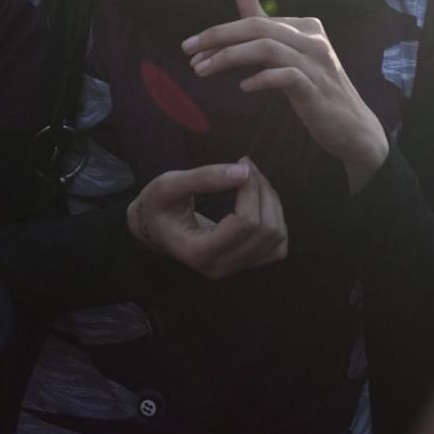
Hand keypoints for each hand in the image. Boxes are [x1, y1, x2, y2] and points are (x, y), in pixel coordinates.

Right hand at [125, 159, 288, 280]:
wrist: (155, 229)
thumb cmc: (158, 205)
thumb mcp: (169, 184)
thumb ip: (204, 177)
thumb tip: (244, 171)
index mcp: (198, 251)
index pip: (245, 223)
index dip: (251, 190)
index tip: (241, 164)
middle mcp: (219, 267)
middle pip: (266, 231)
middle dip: (264, 192)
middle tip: (247, 167)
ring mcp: (234, 269)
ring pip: (277, 238)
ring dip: (273, 203)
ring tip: (253, 181)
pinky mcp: (245, 264)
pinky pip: (278, 247)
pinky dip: (276, 220)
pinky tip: (259, 202)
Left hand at [184, 0, 391, 189]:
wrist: (352, 127)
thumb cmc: (316, 88)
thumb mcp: (288, 52)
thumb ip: (264, 23)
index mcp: (305, 26)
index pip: (255, 21)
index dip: (220, 32)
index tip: (191, 47)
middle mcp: (312, 39)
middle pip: (258, 28)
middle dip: (218, 38)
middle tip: (187, 52)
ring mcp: (316, 63)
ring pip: (267, 49)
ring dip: (229, 58)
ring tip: (202, 71)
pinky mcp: (317, 89)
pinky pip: (285, 77)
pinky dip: (261, 79)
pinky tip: (243, 88)